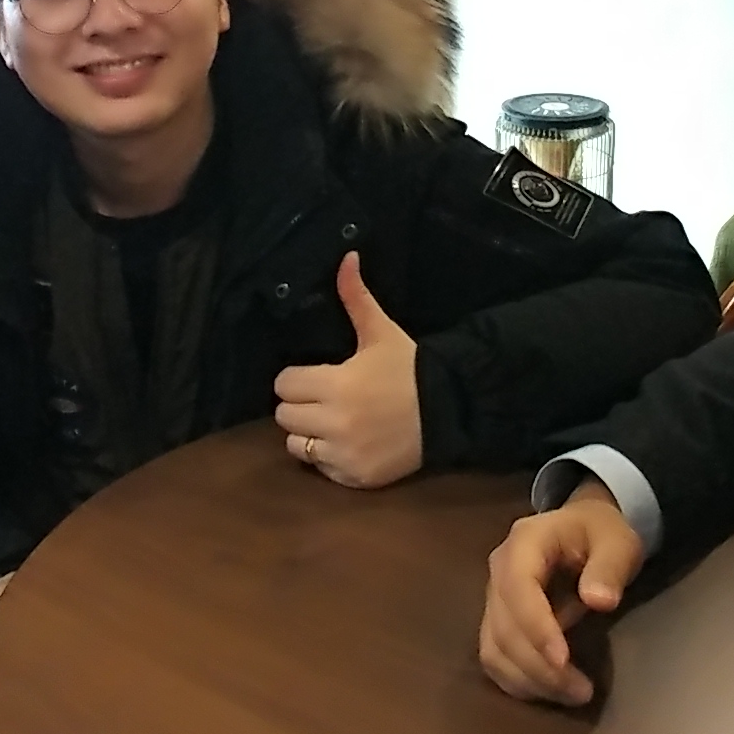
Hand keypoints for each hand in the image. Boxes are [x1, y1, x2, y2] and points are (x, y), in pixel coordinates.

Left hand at [274, 252, 422, 488]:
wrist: (450, 410)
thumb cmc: (409, 368)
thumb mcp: (381, 331)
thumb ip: (356, 297)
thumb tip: (346, 256)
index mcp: (336, 384)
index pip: (284, 384)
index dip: (297, 377)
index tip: (316, 375)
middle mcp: (334, 423)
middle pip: (284, 416)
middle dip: (300, 404)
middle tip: (322, 398)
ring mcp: (344, 454)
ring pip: (296, 446)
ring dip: (308, 434)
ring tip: (331, 422)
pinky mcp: (355, 477)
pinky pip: (321, 469)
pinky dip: (329, 458)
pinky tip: (349, 442)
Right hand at [478, 478, 643, 706]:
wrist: (585, 529)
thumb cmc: (601, 534)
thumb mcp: (617, 542)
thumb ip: (609, 567)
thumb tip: (598, 600)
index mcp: (524, 543)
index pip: (517, 588)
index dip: (536, 627)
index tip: (563, 661)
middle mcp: (499, 570)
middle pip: (503, 627)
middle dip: (538, 665)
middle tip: (582, 691)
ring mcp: (494, 598)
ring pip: (494, 649)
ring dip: (529, 680)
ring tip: (573, 695)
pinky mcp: (498, 621)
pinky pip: (496, 659)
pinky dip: (519, 681)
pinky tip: (552, 693)